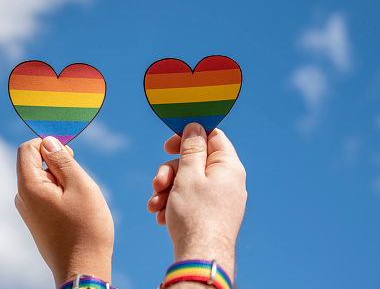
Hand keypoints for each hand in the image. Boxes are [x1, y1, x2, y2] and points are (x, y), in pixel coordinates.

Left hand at [15, 137, 113, 285]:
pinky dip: (61, 195)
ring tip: (78, 202)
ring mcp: (28, 211)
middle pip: (35, 163)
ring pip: (44, 180)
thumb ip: (62, 160)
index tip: (70, 156)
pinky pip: (46, 195)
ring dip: (63, 182)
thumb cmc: (86, 228)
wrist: (83, 269)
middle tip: (79, 183)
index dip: (49, 144)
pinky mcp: (36, 220)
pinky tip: (75, 212)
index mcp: (29, 186)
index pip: (27, 148)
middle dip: (59, 165)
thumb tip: (48, 141)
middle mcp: (22, 198)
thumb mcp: (80, 186)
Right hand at [147, 123, 246, 278]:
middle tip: (157, 182)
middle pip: (195, 162)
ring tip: (155, 204)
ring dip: (167, 190)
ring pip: (188, 183)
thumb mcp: (188, 175)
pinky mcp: (210, 214)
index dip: (189, 136)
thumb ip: (191, 148)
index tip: (168, 145)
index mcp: (229, 167)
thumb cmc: (195, 215)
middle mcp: (227, 182)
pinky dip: (173, 203)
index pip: (212, 137)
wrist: (199, 257)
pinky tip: (161, 215)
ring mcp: (219, 199)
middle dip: (170, 171)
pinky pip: (189, 200)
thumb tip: (196, 127)